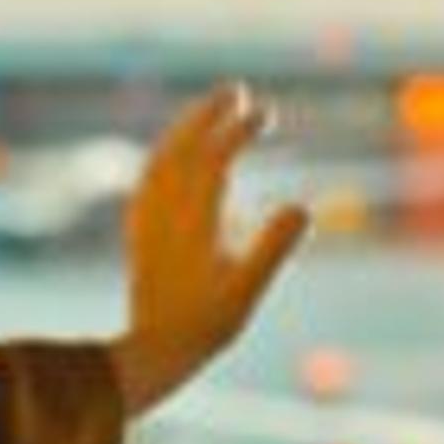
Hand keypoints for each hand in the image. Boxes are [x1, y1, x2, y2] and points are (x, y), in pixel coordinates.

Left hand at [112, 83, 309, 418]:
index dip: (241, 129)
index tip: (267, 111)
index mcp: (193, 218)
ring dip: (186, 129)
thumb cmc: (206, 326)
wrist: (153, 352)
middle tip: (238, 90)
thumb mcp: (249, 290)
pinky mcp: (140, 232)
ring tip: (210, 113)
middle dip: (209, 113)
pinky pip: (149, 179)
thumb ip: (274, 248)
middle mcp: (165, 210)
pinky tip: (175, 158)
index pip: (215, 156)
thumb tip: (302, 207)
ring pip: (162, 159)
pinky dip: (167, 156)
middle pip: (183, 146)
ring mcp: (148, 219)